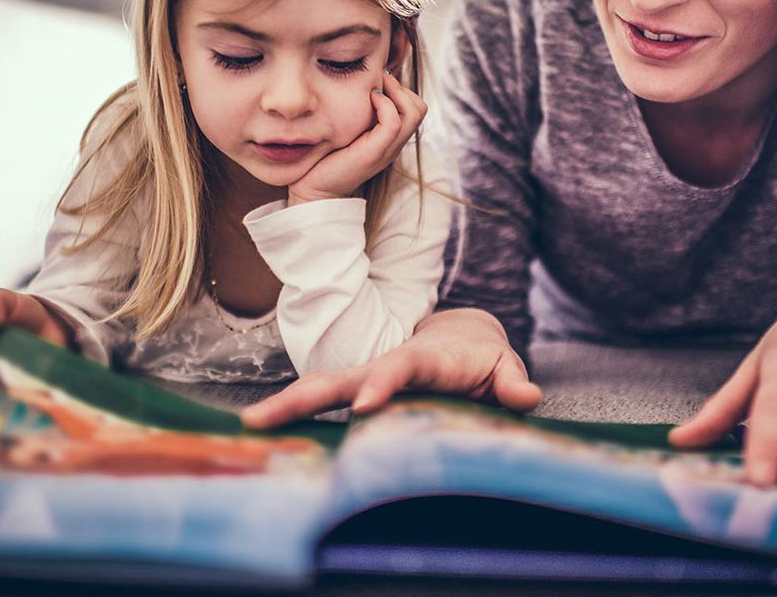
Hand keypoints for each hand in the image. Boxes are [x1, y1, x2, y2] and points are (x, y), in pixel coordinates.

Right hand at [240, 308, 542, 427]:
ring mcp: (368, 380)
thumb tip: (526, 397)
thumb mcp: (503, 366)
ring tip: (250, 425)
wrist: (462, 339)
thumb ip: (511, 381)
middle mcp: (387, 366)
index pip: (400, 367)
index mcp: (425, 358)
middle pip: (341, 377)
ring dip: (288, 406)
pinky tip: (266, 436)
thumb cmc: (484, 359)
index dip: (382, 384)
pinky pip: (324, 404)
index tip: (362, 407)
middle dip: (304, 396)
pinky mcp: (359, 393)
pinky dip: (295, 417)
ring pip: (323, 389)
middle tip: (263, 417)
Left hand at [287, 72, 425, 205]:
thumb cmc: (323, 158)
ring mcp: (387, 150)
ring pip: (413, 113)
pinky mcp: (374, 153)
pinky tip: (369, 99)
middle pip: (420, 109)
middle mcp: (393, 145)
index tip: (378, 81)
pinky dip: (385, 104)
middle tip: (379, 81)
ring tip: (374, 88)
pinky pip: (393, 123)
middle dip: (402, 87)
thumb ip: (358, 114)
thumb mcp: (346, 131)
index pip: (415, 108)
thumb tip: (361, 84)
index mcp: (390, 140)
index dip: (401, 89)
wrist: (313, 189)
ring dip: (396, 91)